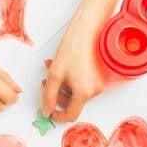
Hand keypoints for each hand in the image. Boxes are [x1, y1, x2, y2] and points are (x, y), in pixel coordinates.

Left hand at [42, 0, 108, 121]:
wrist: (88, 30)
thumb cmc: (73, 48)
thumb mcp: (54, 73)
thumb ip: (48, 96)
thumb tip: (47, 111)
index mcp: (84, 93)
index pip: (70, 115)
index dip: (57, 116)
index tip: (49, 110)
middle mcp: (95, 91)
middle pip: (73, 103)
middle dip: (57, 95)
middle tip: (46, 82)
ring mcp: (99, 84)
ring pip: (78, 93)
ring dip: (64, 85)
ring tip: (54, 68)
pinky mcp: (101, 77)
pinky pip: (85, 84)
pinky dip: (73, 79)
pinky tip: (66, 67)